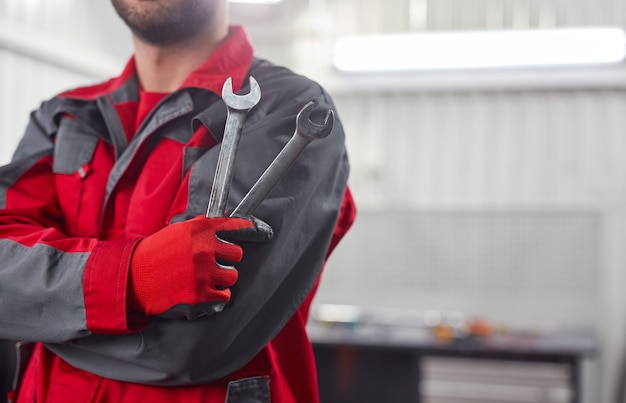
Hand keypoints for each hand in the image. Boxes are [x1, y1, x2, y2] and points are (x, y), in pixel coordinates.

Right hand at [129, 215, 271, 319]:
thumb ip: (202, 227)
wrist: (133, 278)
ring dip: (221, 279)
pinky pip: (224, 296)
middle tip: (212, 263)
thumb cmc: (155, 254)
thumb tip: (226, 220)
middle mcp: (204, 248)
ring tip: (203, 278)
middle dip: (227, 259)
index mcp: (199, 229)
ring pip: (232, 276)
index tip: (265, 231)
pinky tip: (200, 291)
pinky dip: (216, 296)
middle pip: (237, 254)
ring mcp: (203, 272)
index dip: (253, 228)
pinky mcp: (200, 294)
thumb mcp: (178, 232)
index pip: (235, 225)